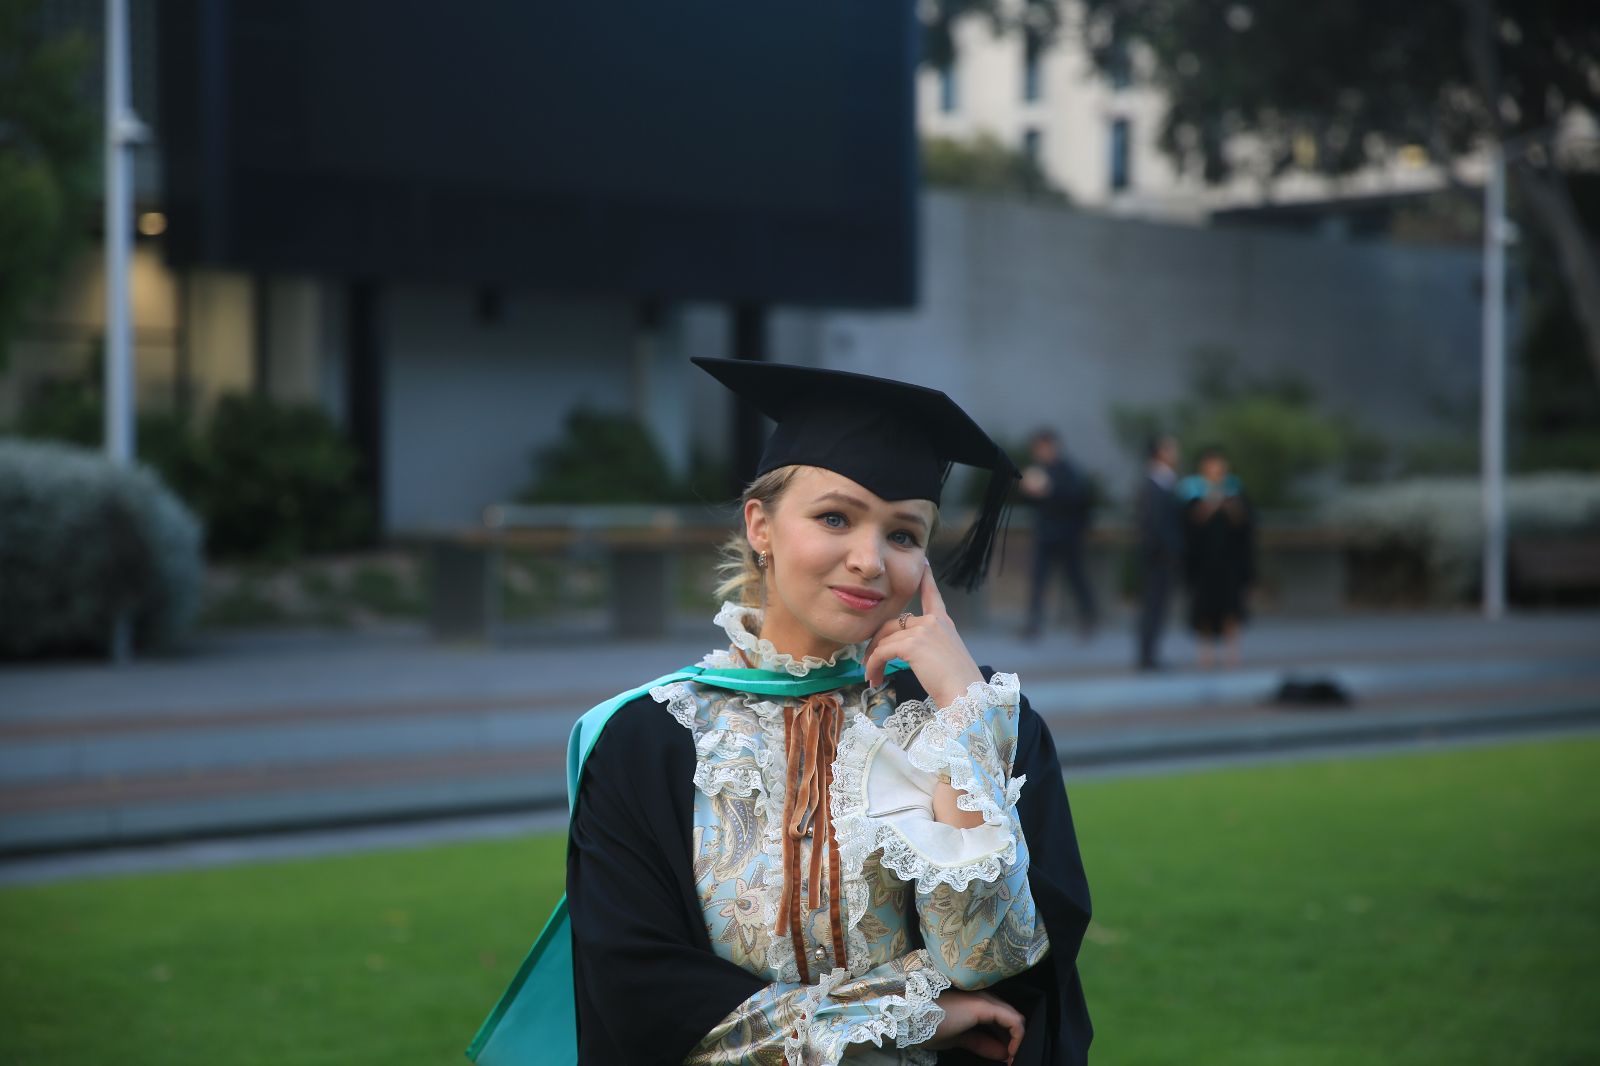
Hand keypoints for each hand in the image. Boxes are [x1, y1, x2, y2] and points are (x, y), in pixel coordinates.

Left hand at [863, 562, 982, 707]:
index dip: (926, 579)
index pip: (932, 595)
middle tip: (870, 662)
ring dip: (874, 659)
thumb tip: (903, 651)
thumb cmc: (958, 684)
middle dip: (877, 642)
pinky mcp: (912, 644)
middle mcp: (933, 621)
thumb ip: (927, 646)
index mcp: (944, 623)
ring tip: (872, 676)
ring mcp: (923, 630)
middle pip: (894, 624)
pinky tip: (874, 678)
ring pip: (885, 639)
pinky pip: (882, 652)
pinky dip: (874, 665)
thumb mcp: (944, 657)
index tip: (923, 563)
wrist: (966, 695)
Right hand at [926, 989, 1024, 1062]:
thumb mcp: (957, 1039)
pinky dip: (1017, 1037)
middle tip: (1012, 1061)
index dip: (1008, 1041)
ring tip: (1012, 1059)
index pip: (1002, 1021)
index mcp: (975, 1005)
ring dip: (1017, 1040)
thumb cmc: (926, 1025)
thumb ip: (980, 1043)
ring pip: (1014, 1018)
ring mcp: (984, 1000)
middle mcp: (983, 998)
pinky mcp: (984, 1005)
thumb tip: (1002, 1053)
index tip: (1007, 1060)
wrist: (908, 1016)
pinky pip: (1012, 1020)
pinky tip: (1011, 1052)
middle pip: (1010, 1019)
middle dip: (1014, 1042)